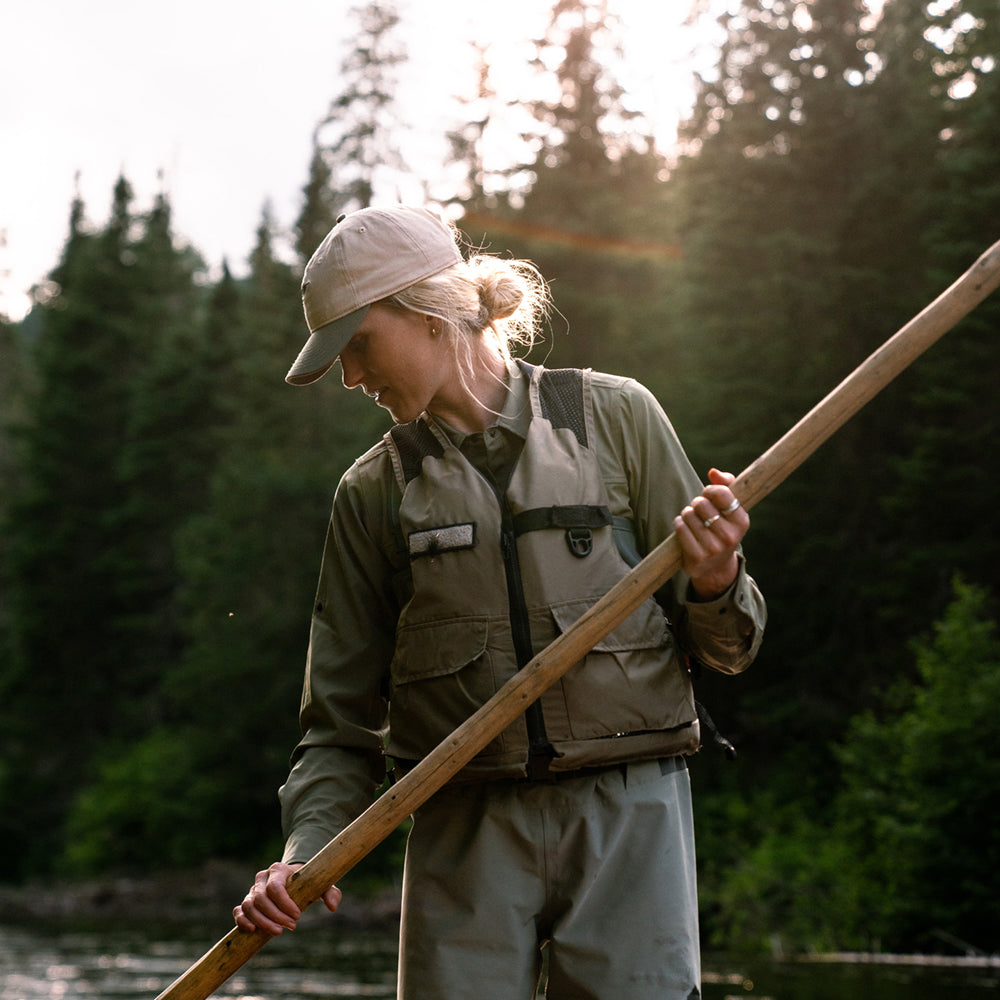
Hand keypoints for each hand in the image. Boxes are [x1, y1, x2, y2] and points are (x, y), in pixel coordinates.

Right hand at [234, 861, 341, 934]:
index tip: (299, 915)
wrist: (294, 881)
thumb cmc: (308, 883)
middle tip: (293, 926)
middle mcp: (262, 878)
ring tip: (278, 932)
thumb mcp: (322, 885)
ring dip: (262, 921)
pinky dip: (242, 921)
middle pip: (261, 898)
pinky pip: (239, 911)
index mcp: (278, 869)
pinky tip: (253, 931)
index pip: (275, 887)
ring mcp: (252, 890)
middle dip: (276, 916)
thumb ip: (330, 892)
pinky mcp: (247, 903)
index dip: (285, 904)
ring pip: (249, 906)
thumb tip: (332, 907)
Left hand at [673, 469, 748, 600]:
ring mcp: (713, 549)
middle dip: (697, 503)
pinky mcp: (696, 558)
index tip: (709, 495)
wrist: (716, 566)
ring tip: (694, 521)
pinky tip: (685, 529)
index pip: (723, 494)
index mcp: (742, 522)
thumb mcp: (730, 508)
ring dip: (687, 514)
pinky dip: (679, 524)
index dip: (711, 490)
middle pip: (701, 503)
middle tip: (700, 511)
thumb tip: (713, 472)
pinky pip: (680, 527)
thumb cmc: (721, 527)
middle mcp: (730, 537)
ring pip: (688, 514)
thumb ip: (725, 484)